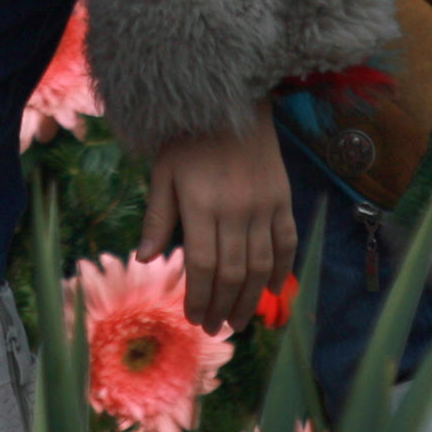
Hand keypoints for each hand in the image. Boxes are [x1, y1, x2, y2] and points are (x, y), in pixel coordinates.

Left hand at [138, 122, 297, 333]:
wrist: (231, 102)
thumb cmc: (188, 139)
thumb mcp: (163, 174)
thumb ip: (157, 218)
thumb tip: (144, 260)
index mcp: (201, 205)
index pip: (203, 266)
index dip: (200, 297)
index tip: (195, 319)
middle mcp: (236, 210)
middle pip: (233, 272)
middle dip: (224, 306)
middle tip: (216, 329)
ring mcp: (264, 205)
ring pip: (261, 265)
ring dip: (251, 299)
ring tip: (239, 320)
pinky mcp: (282, 199)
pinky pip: (286, 242)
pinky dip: (282, 270)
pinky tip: (271, 291)